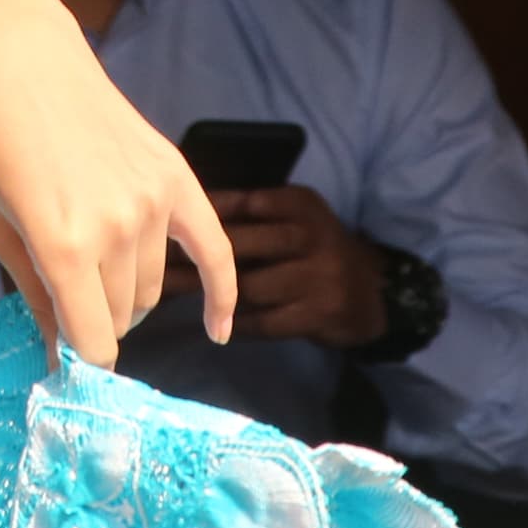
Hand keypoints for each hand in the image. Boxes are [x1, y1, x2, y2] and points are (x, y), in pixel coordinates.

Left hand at [0, 0, 238, 368]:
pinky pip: (214, 250)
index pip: (92, 340)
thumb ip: (33, 295)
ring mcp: (151, 201)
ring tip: (91, 267)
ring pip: (153, 288)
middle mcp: (115, 227)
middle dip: (95, 321)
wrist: (22, 60)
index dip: (79, 361)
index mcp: (62, 245)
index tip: (68, 368)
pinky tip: (219, 330)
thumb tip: (61, 353)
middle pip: (122, 315)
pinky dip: (222, 295)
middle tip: (67, 301)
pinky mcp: (175, 177)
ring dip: (127, 296)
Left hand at [159, 186, 383, 346]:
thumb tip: (184, 212)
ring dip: (208, 293)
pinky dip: (238, 323)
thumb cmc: (316, 249)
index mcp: (299, 204)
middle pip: (239, 246)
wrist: (374, 290)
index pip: (241, 205)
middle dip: (191, 256)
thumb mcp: (294, 217)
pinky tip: (214, 323)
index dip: (199, 216)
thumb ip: (251, 213)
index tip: (161, 224)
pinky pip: (266, 321)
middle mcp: (310, 235)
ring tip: (168, 295)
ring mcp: (316, 276)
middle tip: (153, 263)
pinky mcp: (318, 313)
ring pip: (249, 287)